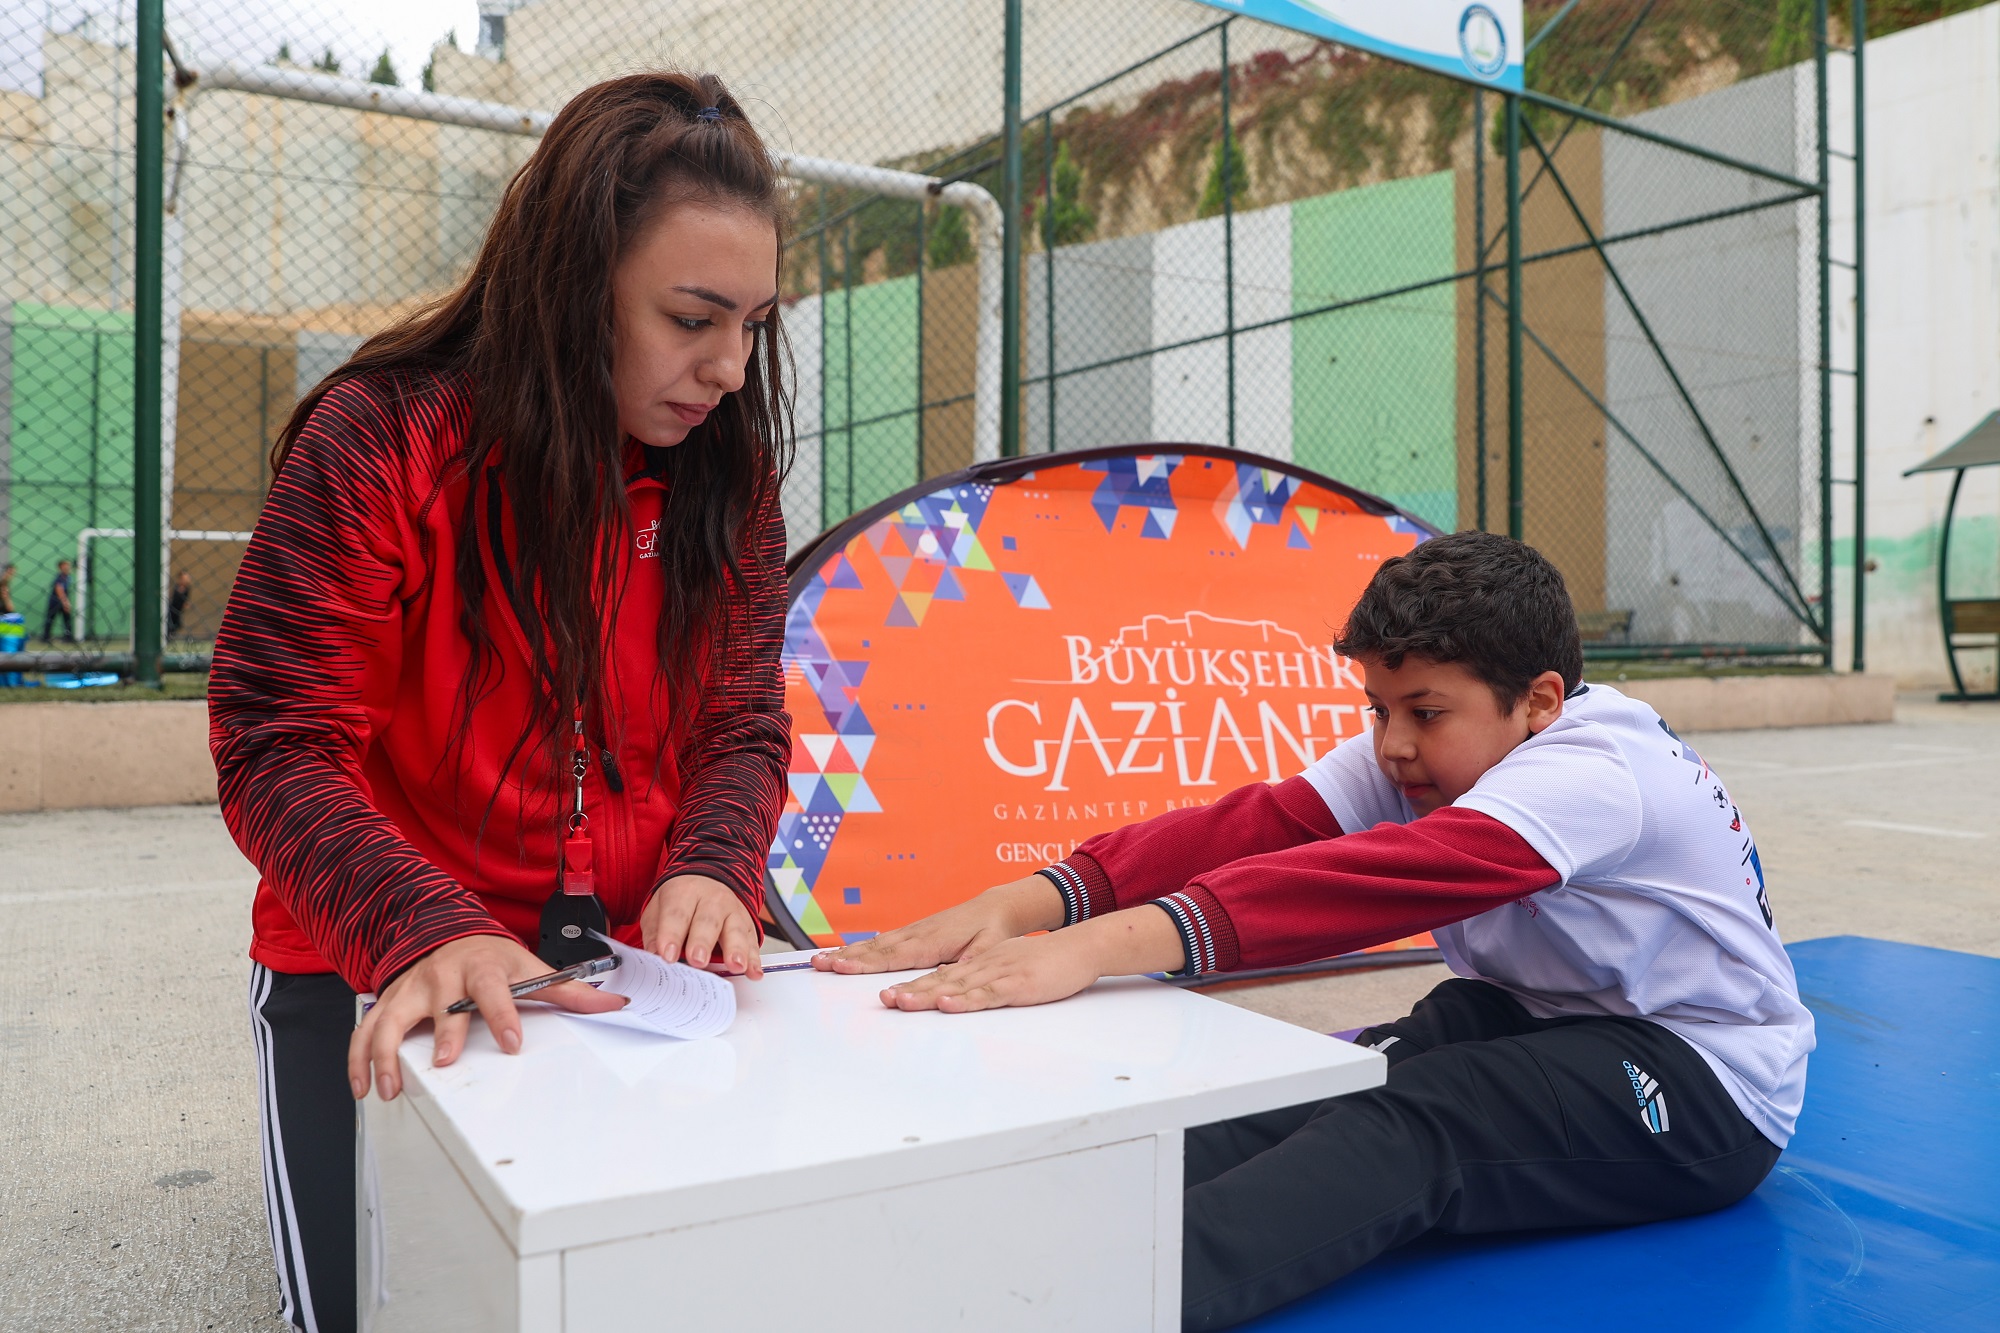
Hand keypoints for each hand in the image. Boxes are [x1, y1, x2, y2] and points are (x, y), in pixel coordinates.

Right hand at [348, 933, 626, 1101]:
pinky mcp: (389, 1002)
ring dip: (386, 1054)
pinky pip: (366, 1030)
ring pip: (391, 1020)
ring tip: (389, 1087)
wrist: (449, 933)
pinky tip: (362, 1085)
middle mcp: (443, 977)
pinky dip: (359, 1058)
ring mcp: (412, 990)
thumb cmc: (493, 959)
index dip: (503, 1015)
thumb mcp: (532, 969)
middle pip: (440, 1004)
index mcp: (483, 968)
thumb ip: (570, 992)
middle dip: (443, 1033)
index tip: (512, 1042)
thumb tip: (615, 1005)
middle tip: (446, 1063)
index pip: (493, 990)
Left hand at [642, 874, 762, 976]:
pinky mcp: (747, 924)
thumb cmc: (680, 902)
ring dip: (736, 949)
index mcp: (684, 892)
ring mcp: (733, 910)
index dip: (672, 935)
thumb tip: (654, 956)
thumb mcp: (658, 910)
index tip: (667, 956)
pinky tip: (754, 972)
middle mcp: (712, 899)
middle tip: (698, 960)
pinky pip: (752, 941)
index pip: (677, 914)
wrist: (706, 881)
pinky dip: (754, 959)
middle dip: (703, 942)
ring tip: (735, 965)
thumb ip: (655, 933)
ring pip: (735, 929)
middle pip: (708, 921)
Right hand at [813, 875, 1065, 974]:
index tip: (842, 967)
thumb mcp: (989, 948)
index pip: (894, 955)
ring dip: (847, 953)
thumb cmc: (993, 930)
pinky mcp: (914, 932)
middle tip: (818, 965)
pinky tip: (847, 953)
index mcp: (933, 941)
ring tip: (820, 960)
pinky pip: (882, 941)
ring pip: (874, 944)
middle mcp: (918, 934)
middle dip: (845, 957)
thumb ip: (968, 963)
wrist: (998, 907)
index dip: (866, 963)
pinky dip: (861, 947)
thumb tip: (946, 976)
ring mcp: (914, 931)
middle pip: (875, 949)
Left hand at [879, 931, 1104, 1012]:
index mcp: (979, 963)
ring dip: (928, 995)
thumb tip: (954, 993)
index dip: (913, 986)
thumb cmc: (1045, 963)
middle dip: (910, 991)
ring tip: (902, 1002)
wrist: (1078, 949)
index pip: (939, 976)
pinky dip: (966, 1000)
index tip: (888, 995)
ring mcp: (999, 973)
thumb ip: (981, 980)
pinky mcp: (1017, 984)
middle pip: (940, 980)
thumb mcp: (1007, 968)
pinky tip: (948, 1005)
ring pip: (958, 986)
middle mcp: (983, 965)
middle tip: (884, 1000)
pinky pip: (988, 994)